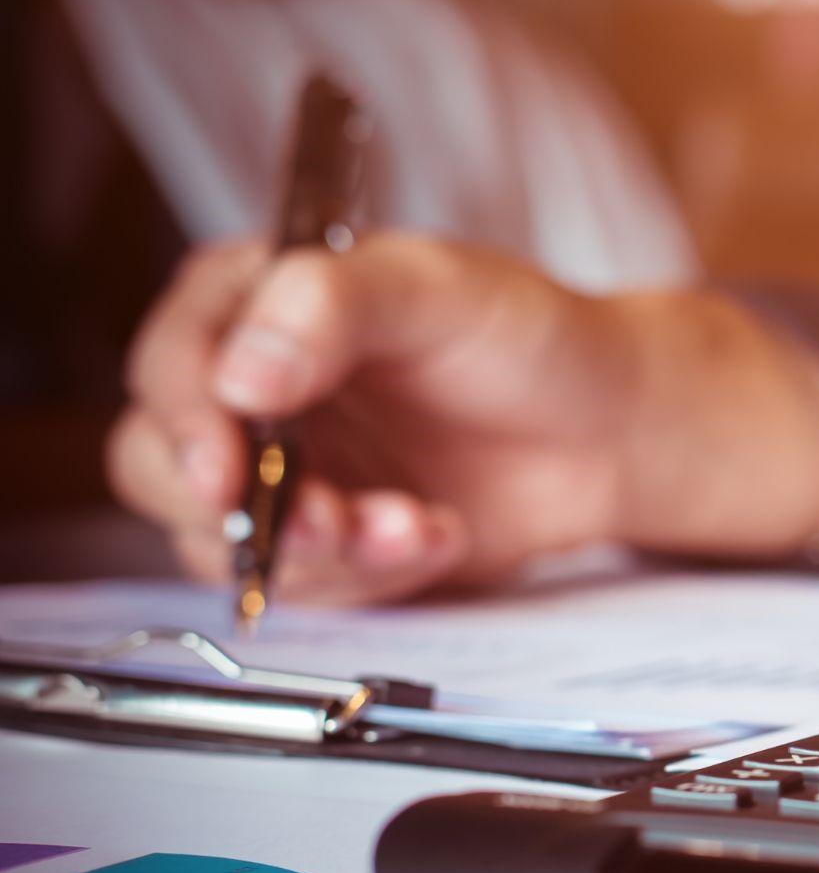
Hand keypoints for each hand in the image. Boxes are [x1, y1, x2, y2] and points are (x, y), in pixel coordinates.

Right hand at [110, 233, 818, 602]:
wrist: (604, 427)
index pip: (171, 361)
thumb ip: (331, 307)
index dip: (188, 420)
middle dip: (240, 509)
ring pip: (223, 543)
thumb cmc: (524, 337)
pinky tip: (436, 531)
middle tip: (328, 519)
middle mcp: (245, 388)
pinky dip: (369, 573)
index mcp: (252, 301)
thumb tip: (241, 375)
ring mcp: (279, 471)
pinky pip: (302, 584)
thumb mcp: (436, 288)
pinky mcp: (321, 541)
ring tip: (413, 523)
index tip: (229, 468)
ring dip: (318, 551)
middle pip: (160, 464)